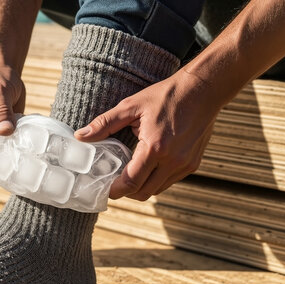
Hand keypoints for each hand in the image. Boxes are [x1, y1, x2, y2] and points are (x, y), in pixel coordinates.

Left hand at [74, 70, 221, 200]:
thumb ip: (104, 124)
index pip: (131, 181)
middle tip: (115, 184)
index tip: (105, 190)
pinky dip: (157, 179)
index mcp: (155, 147)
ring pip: (158, 189)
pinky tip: (148, 167)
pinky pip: (170, 181)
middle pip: (144, 192)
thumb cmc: (166, 96)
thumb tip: (81, 136)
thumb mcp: (131, 106)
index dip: (116, 190)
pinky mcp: (193, 163)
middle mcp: (173, 161)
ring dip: (142, 187)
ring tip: (130, 175)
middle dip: (127, 192)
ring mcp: (185, 164)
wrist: (203, 90)